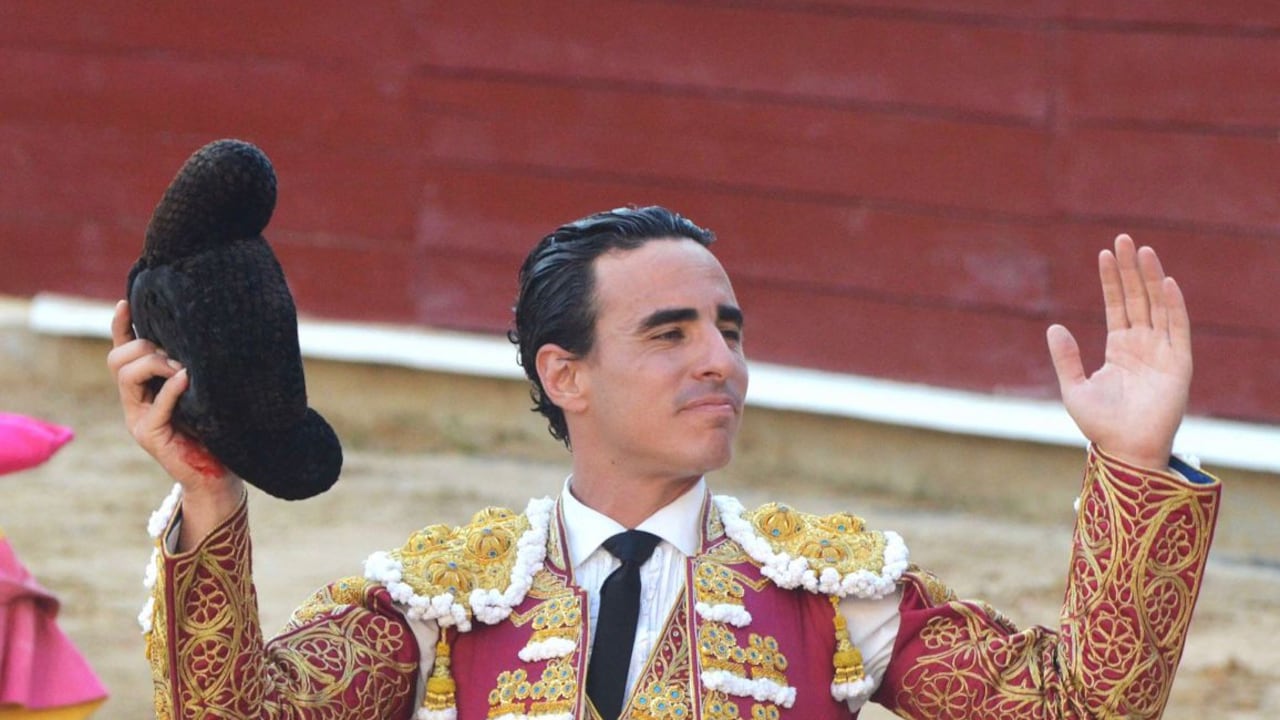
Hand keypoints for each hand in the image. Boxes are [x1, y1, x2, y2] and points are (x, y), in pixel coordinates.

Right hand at [107, 300, 242, 544]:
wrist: (219, 474)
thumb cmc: (216, 428)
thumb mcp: (203, 390)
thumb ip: (194, 367)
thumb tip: (206, 330)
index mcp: (145, 387)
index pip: (122, 350)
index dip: (120, 326)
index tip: (126, 301)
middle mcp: (135, 401)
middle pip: (118, 359)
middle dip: (145, 345)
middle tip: (178, 352)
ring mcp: (139, 419)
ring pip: (127, 376)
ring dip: (154, 361)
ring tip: (183, 365)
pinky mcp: (150, 436)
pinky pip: (155, 405)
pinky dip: (171, 388)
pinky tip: (187, 378)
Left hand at [1046, 235, 1190, 469]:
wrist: (1124, 449)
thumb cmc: (1100, 425)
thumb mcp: (1075, 388)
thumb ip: (1065, 358)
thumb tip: (1053, 326)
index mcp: (1119, 349)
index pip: (1116, 305)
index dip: (1111, 280)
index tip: (1103, 253)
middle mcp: (1143, 345)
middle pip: (1137, 298)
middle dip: (1130, 269)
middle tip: (1123, 238)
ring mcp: (1162, 352)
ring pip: (1157, 306)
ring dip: (1150, 278)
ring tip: (1142, 250)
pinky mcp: (1178, 364)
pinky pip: (1178, 329)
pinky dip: (1173, 305)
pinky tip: (1165, 282)